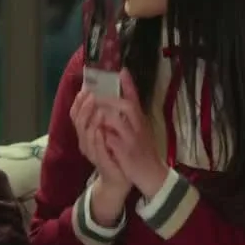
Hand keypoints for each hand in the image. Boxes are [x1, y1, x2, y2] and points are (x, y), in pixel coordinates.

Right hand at [70, 89, 129, 224]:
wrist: (122, 176)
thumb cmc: (116, 152)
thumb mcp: (113, 129)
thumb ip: (109, 112)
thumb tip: (106, 92)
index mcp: (87, 132)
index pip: (76, 114)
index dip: (78, 101)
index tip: (85, 88)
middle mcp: (85, 141)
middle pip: (77, 121)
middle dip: (83, 107)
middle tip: (91, 95)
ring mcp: (91, 151)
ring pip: (85, 133)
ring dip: (90, 120)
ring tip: (97, 108)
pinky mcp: (100, 161)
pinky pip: (95, 148)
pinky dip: (97, 138)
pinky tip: (100, 129)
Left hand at [96, 69, 168, 197]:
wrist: (152, 174)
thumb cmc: (143, 151)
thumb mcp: (140, 130)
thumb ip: (131, 117)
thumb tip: (120, 100)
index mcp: (141, 120)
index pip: (136, 99)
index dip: (129, 85)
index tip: (122, 70)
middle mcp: (138, 127)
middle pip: (127, 106)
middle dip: (109, 99)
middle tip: (95, 93)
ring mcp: (132, 140)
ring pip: (117, 122)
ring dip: (104, 115)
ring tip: (92, 110)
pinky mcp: (126, 154)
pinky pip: (111, 141)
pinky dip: (103, 135)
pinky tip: (96, 131)